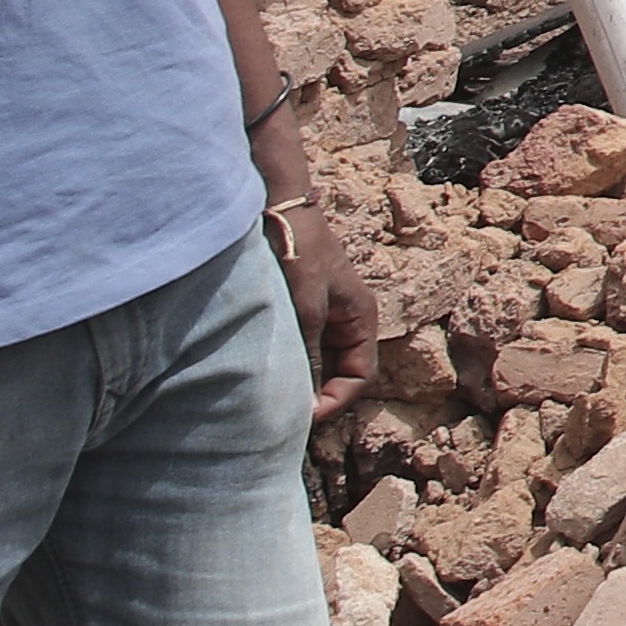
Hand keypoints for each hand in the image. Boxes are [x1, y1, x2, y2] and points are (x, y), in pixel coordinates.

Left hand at [278, 200, 375, 425]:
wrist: (279, 207)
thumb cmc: (299, 250)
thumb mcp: (306, 306)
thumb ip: (308, 352)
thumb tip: (305, 400)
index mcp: (361, 318)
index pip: (359, 376)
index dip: (334, 401)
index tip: (302, 418)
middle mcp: (347, 321)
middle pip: (339, 373)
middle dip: (315, 395)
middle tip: (283, 414)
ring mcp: (324, 316)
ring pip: (317, 362)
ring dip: (299, 379)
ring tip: (271, 396)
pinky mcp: (301, 311)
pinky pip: (300, 347)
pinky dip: (286, 363)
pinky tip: (264, 371)